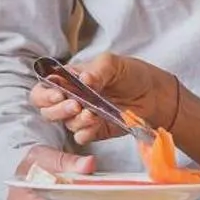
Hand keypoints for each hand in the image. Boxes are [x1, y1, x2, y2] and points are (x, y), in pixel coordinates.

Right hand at [29, 53, 180, 144]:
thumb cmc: (132, 74)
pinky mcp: (94, 131)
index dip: (45, 92)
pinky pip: (81, 136)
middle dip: (57, 109)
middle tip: (75, 105)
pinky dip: (85, 132)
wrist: (155, 94)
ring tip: (92, 113)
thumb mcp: (114, 64)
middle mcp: (72, 98)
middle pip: (47, 109)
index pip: (44, 87)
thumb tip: (83, 79)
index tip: (58, 93)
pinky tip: (96, 124)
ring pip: (65, 123)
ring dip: (76, 120)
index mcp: (70, 79)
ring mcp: (82, 116)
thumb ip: (98, 70)